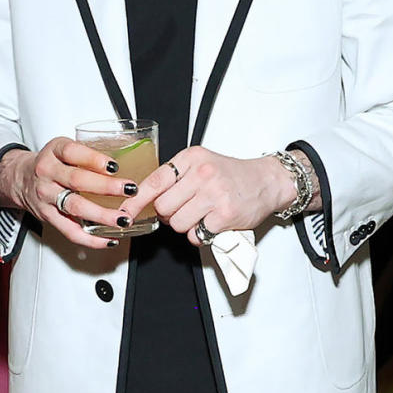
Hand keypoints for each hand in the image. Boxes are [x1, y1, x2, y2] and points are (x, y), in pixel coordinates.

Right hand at [1, 137, 136, 249]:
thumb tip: (127, 159)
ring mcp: (46, 196)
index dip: (94, 159)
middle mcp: (47, 173)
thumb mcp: (63, 148)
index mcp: (54, 152)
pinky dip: (90, 239)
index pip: (72, 152)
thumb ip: (87, 153)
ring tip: (122, 218)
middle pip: (77, 180)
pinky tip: (108, 239)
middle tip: (129, 190)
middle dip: (106, 186)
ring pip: (75, 207)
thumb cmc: (51, 164)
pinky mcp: (47, 216)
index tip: (115, 166)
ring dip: (102, 215)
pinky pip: (70, 231)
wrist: (20, 179)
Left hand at [137, 147, 294, 244]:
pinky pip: (196, 235)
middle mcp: (202, 174)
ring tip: (200, 216)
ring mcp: (214, 194)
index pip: (155, 181)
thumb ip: (175, 177)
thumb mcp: (201, 164)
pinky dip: (200, 234)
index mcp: (192, 158)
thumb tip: (145, 199)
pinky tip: (211, 223)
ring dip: (185, 226)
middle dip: (168, 215)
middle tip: (182, 210)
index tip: (126, 212)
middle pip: (163, 208)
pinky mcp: (225, 215)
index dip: (136, 201)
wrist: (267, 181)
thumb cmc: (231, 175)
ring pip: (177, 223)